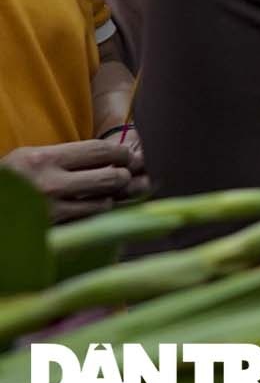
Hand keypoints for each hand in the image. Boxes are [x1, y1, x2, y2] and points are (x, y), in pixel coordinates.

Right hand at [2, 140, 142, 221]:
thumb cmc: (9, 180)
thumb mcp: (29, 158)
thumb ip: (64, 156)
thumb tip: (109, 154)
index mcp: (42, 159)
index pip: (99, 150)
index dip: (121, 153)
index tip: (126, 155)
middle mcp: (48, 184)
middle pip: (109, 178)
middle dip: (123, 176)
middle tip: (123, 175)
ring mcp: (49, 211)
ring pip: (102, 204)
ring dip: (109, 198)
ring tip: (104, 194)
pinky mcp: (51, 232)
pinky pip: (86, 223)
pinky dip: (94, 216)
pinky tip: (90, 210)